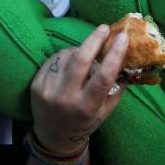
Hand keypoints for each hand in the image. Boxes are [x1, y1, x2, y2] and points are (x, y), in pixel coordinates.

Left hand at [30, 25, 128, 154]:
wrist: (54, 137)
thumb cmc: (85, 122)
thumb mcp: (105, 110)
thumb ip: (117, 87)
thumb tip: (128, 58)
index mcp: (86, 107)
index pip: (102, 77)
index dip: (114, 55)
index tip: (123, 37)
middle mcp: (65, 98)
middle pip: (80, 60)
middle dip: (94, 40)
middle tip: (104, 28)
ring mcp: (48, 90)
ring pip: (66, 56)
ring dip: (79, 49)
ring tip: (86, 53)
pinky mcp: (36, 84)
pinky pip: (54, 59)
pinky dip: (65, 56)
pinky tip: (70, 61)